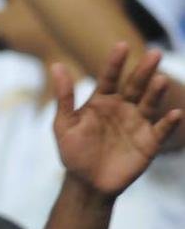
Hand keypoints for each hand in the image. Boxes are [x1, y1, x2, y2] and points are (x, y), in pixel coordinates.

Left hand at [53, 43, 182, 199]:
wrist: (86, 182)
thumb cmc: (73, 152)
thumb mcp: (64, 123)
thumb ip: (64, 96)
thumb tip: (56, 66)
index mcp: (102, 101)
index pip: (110, 77)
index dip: (115, 62)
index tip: (121, 45)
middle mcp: (123, 108)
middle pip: (135, 86)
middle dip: (144, 70)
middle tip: (154, 53)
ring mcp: (137, 124)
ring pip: (149, 104)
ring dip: (156, 93)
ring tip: (160, 80)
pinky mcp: (149, 142)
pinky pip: (161, 130)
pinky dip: (168, 122)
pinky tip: (174, 113)